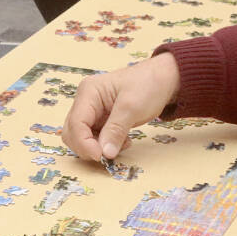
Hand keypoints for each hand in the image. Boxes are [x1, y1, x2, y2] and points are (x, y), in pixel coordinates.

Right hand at [62, 54, 180, 161]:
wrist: (164, 79)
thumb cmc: (148, 84)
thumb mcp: (132, 108)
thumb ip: (115, 131)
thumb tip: (104, 153)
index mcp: (89, 92)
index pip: (76, 123)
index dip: (84, 143)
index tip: (100, 156)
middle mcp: (86, 101)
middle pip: (72, 132)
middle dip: (87, 147)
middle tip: (108, 155)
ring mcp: (92, 110)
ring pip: (82, 137)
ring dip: (98, 147)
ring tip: (122, 144)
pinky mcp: (101, 119)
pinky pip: (95, 138)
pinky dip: (106, 145)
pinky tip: (123, 141)